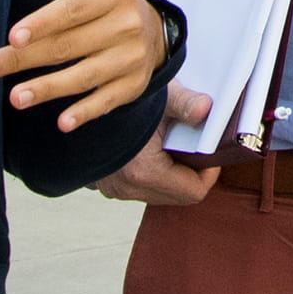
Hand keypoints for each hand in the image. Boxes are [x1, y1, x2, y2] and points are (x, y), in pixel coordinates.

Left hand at [0, 0, 166, 130]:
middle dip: (22, 60)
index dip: (42, 24)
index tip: (12, 37)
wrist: (154, 29)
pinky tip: (62, 123)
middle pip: (66, 46)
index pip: (71, 11)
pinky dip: (85, 112)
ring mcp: (130, 59)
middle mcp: (125, 27)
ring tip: (14, 99)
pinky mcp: (132, 86)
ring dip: (47, 89)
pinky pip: (105, 101)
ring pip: (82, 76)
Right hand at [97, 87, 218, 205]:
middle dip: (192, 173)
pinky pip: (141, 189)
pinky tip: (152, 151)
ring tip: (171, 145)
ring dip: (172, 174)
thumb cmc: (123, 101)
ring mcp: (115, 189)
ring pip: (160, 194)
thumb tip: (207, 109)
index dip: (209, 173)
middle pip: (178, 196)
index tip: (211, 152)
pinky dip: (153, 174)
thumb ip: (186, 105)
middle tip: (194, 146)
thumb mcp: (160, 97)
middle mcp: (127, 188)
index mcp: (144, 171)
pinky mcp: (107, 185)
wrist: (81, 103)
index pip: (193, 192)